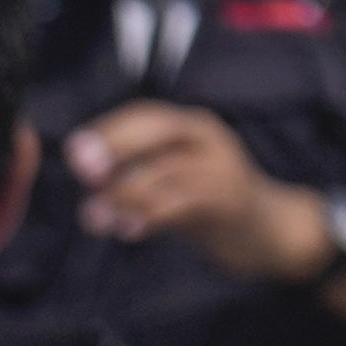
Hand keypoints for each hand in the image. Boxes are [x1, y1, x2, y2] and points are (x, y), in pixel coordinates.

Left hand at [75, 102, 317, 278]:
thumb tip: (87, 175)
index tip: (74, 151)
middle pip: (159, 131)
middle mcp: (211, 140)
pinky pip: (180, 204)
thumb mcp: (177, 178)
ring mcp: (223, 169)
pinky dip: (148, 217)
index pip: (148, 114)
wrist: (271, 230)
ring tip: (97, 217)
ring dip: (123, 195)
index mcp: (196, 127)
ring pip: (164, 172)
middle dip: (116, 147)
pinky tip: (129, 231)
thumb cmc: (213, 203)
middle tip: (85, 174)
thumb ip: (139, 172)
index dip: (109, 129)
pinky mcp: (228, 202)